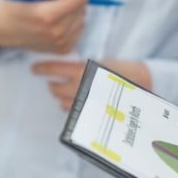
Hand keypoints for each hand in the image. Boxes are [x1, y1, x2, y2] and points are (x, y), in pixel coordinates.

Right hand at [0, 0, 87, 53]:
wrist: (3, 30)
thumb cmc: (13, 5)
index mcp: (47, 16)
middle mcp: (57, 32)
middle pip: (81, 8)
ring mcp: (61, 43)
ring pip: (82, 19)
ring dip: (72, 10)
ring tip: (54, 8)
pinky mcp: (63, 49)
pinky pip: (78, 30)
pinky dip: (71, 22)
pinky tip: (56, 20)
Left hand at [32, 59, 151, 110]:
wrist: (143, 85)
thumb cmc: (124, 71)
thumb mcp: (100, 63)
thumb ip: (82, 67)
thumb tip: (64, 70)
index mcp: (82, 70)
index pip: (54, 68)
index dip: (42, 69)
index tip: (34, 69)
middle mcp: (80, 87)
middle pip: (54, 89)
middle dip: (53, 86)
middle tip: (54, 83)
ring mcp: (84, 103)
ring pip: (62, 103)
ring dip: (61, 98)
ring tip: (67, 94)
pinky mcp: (90, 114)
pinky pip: (74, 114)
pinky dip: (72, 108)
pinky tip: (77, 104)